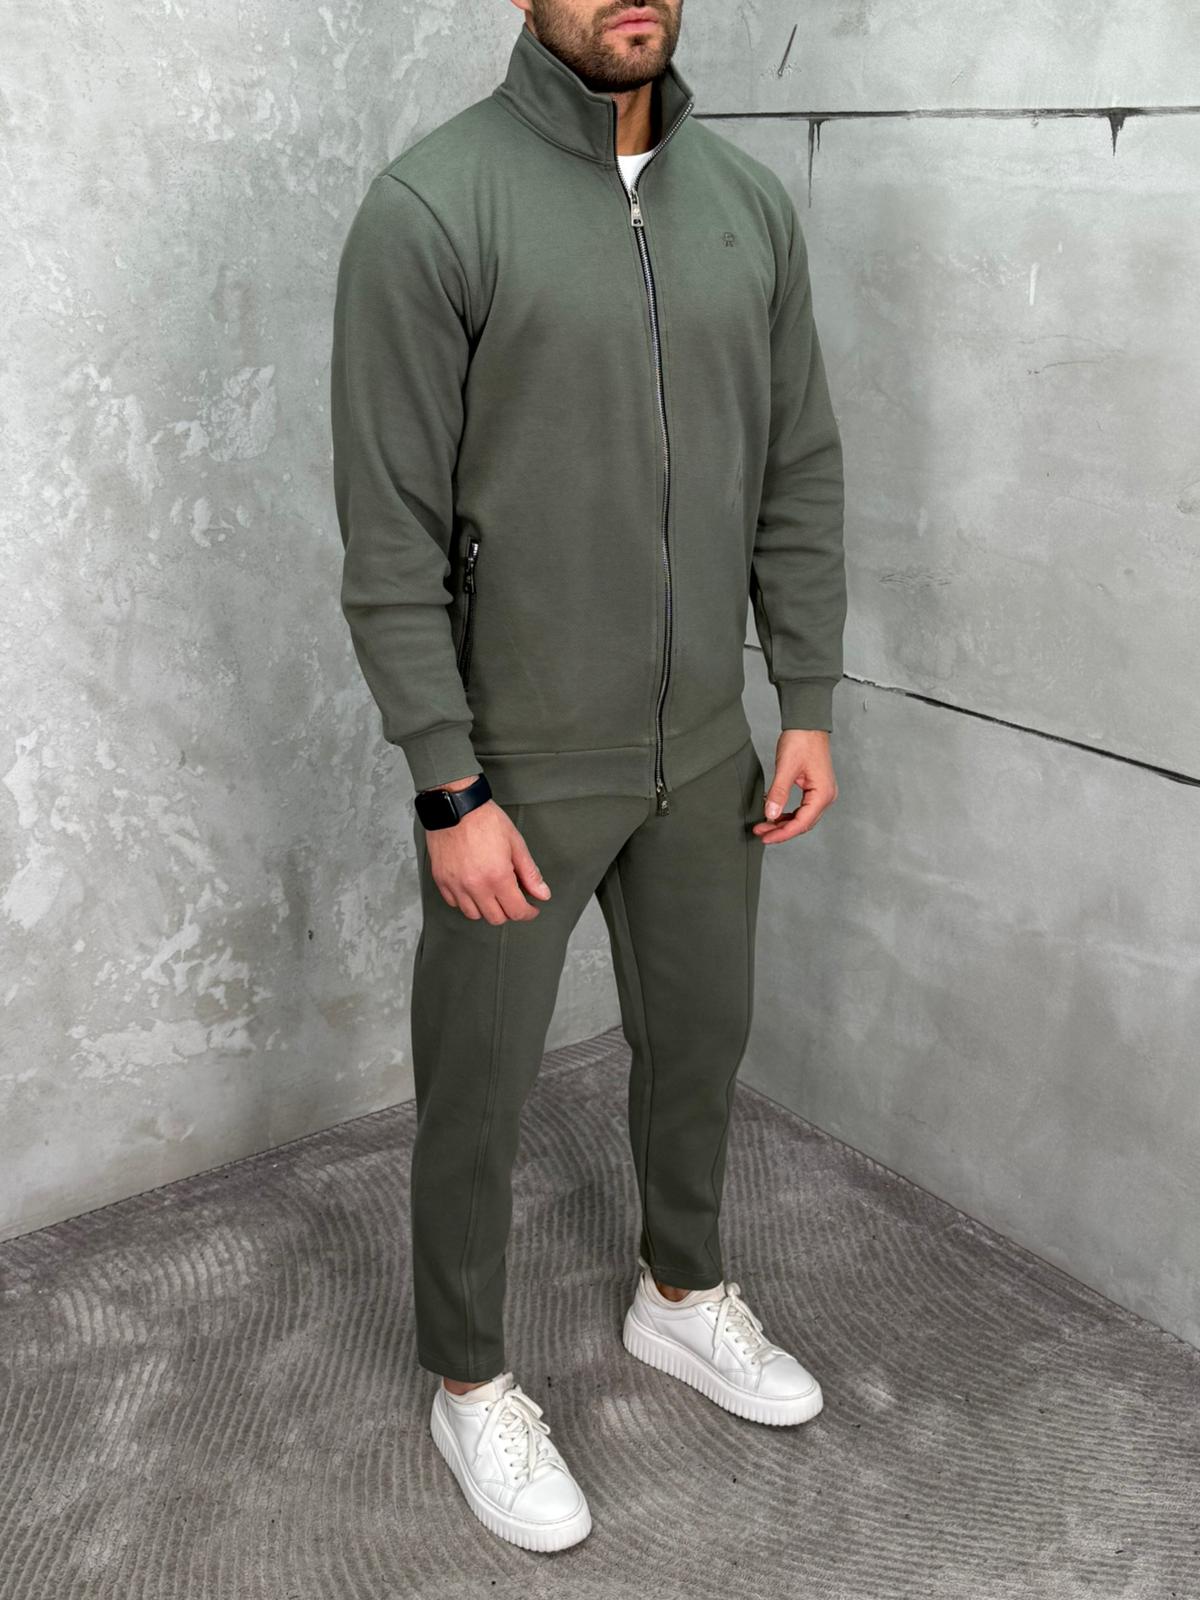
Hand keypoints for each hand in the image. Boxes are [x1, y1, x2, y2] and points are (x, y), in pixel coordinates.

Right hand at [424, 777, 551, 923]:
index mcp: (497, 877)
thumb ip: (530, 873)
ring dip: (486, 908)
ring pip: (473, 914)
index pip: (516, 911)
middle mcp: (475, 885)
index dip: (528, 913)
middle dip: (509, 911)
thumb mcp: (515, 843)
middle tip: (513, 898)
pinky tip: (473, 888)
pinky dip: (466, 901)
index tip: (531, 909)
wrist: (455, 805)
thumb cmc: (485, 820)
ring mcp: (455, 885)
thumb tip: (542, 894)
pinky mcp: (441, 880)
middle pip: (495, 918)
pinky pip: (455, 903)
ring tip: (492, 892)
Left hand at [751, 729, 837, 843]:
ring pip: (802, 817)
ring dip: (783, 823)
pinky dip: (788, 814)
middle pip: (803, 823)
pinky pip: (802, 808)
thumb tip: (771, 815)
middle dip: (781, 830)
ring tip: (764, 826)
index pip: (802, 823)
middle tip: (760, 833)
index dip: (783, 833)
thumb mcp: (786, 768)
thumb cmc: (801, 741)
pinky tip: (774, 815)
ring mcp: (822, 793)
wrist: (807, 725)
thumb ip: (779, 793)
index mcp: (823, 794)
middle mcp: (826, 796)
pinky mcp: (815, 789)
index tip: (765, 837)